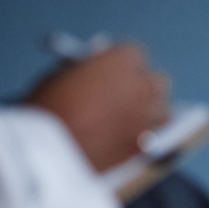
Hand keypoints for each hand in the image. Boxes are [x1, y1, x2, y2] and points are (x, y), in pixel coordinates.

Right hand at [24, 42, 170, 171]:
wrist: (45, 153)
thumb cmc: (45, 112)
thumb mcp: (60, 76)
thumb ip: (84, 68)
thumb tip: (96, 69)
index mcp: (121, 59)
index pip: (133, 54)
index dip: (122, 66)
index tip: (115, 75)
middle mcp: (141, 84)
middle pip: (155, 81)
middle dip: (143, 88)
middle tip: (129, 99)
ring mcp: (146, 116)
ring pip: (162, 110)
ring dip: (150, 114)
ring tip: (133, 124)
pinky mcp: (147, 147)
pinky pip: (159, 137)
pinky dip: (151, 139)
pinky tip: (138, 143)